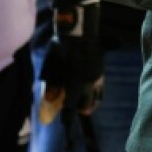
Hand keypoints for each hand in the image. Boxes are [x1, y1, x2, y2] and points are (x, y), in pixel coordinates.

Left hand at [38, 0, 103, 122]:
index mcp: (78, 79)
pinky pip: (100, 90)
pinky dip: (93, 96)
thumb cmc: (62, 44)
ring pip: (95, 100)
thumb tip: (50, 100)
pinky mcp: (101, 71)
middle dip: (76, 110)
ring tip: (77, 104)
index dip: (67, 117)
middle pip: (85, 106)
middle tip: (67, 110)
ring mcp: (98, 76)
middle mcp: (91, 80)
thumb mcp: (53, 61)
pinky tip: (85, 93)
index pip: (72, 105)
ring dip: (86, 104)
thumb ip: (52, 82)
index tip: (64, 125)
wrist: (80, 26)